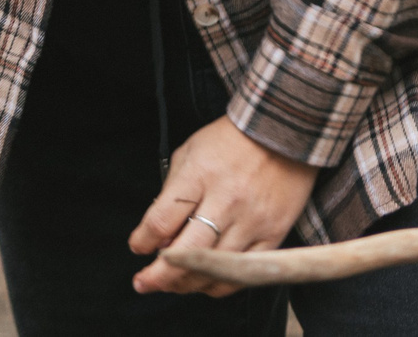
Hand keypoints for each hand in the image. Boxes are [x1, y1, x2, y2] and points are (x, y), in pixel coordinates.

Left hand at [129, 117, 321, 296]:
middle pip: (186, 253)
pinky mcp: (274, 235)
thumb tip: (157, 239)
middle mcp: (225, 201)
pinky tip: (204, 282)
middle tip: (144, 283)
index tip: (137, 248)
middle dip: (159, 276)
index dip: (143, 241)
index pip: (161, 221)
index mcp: (198, 176)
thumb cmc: (227, 143)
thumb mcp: (188, 154)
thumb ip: (171, 195)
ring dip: (187, 284)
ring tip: (172, 284)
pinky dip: (220, 284)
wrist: (281, 134)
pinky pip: (243, 274)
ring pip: (214, 271)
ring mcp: (252, 221)